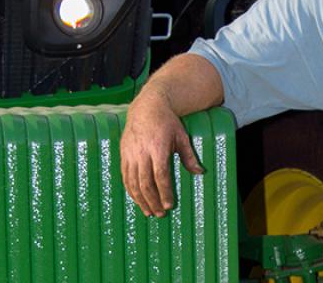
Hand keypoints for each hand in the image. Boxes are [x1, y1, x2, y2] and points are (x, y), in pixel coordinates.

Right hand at [120, 89, 203, 216]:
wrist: (146, 107)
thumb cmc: (167, 122)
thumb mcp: (181, 136)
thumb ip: (189, 156)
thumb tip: (200, 172)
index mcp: (158, 148)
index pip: (160, 176)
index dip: (164, 193)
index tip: (169, 205)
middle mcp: (141, 152)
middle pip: (145, 183)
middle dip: (153, 201)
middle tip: (160, 214)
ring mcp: (130, 154)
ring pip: (132, 183)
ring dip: (140, 200)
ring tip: (149, 212)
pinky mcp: (123, 154)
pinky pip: (125, 177)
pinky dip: (131, 191)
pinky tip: (137, 200)